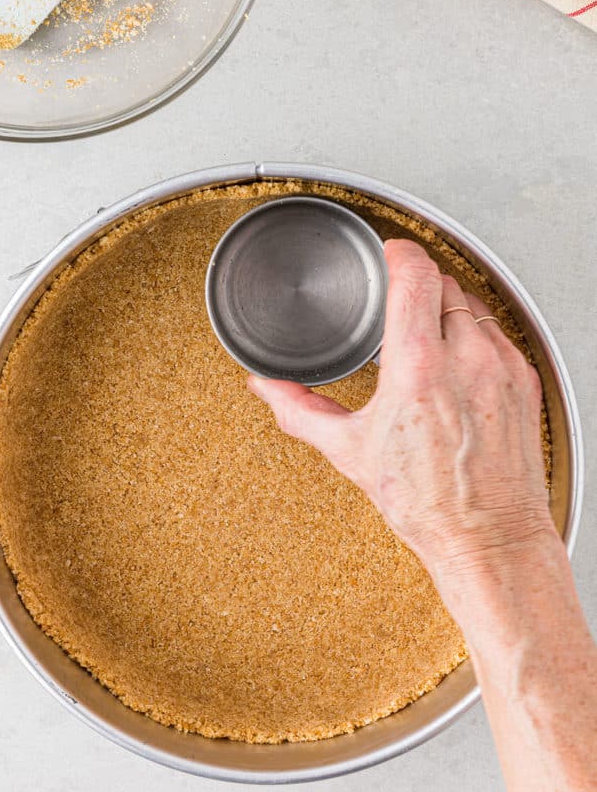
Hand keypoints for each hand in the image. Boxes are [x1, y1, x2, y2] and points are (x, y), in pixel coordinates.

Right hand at [248, 239, 552, 587]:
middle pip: (443, 283)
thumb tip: (267, 389)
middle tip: (398, 305)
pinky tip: (457, 364)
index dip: (398, 252)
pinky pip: (498, 333)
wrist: (488, 538)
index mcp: (419, 368)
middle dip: (417, 286)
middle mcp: (467, 358)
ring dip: (446, 309)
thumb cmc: (428, 502)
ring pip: (472, 305)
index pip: (415, 274)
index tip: (388, 253)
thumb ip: (301, 411)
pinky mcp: (524, 381)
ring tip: (425, 337)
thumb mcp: (351, 452)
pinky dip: (474, 336)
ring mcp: (502, 367)